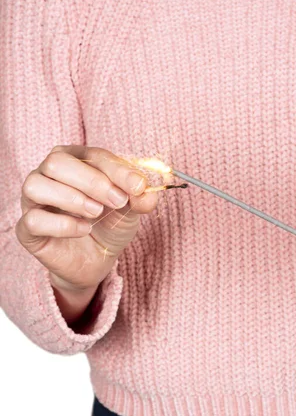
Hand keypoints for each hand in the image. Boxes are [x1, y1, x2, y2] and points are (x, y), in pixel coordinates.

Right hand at [15, 145, 158, 291]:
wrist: (98, 260)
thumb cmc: (109, 224)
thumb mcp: (131, 210)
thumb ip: (140, 198)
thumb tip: (146, 191)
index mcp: (75, 160)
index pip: (92, 155)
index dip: (116, 169)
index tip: (138, 186)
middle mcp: (49, 175)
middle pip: (56, 162)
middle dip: (91, 181)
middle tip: (117, 201)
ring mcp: (34, 201)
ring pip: (36, 185)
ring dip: (71, 198)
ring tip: (96, 213)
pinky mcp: (28, 230)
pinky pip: (33, 220)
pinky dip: (61, 224)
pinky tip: (83, 230)